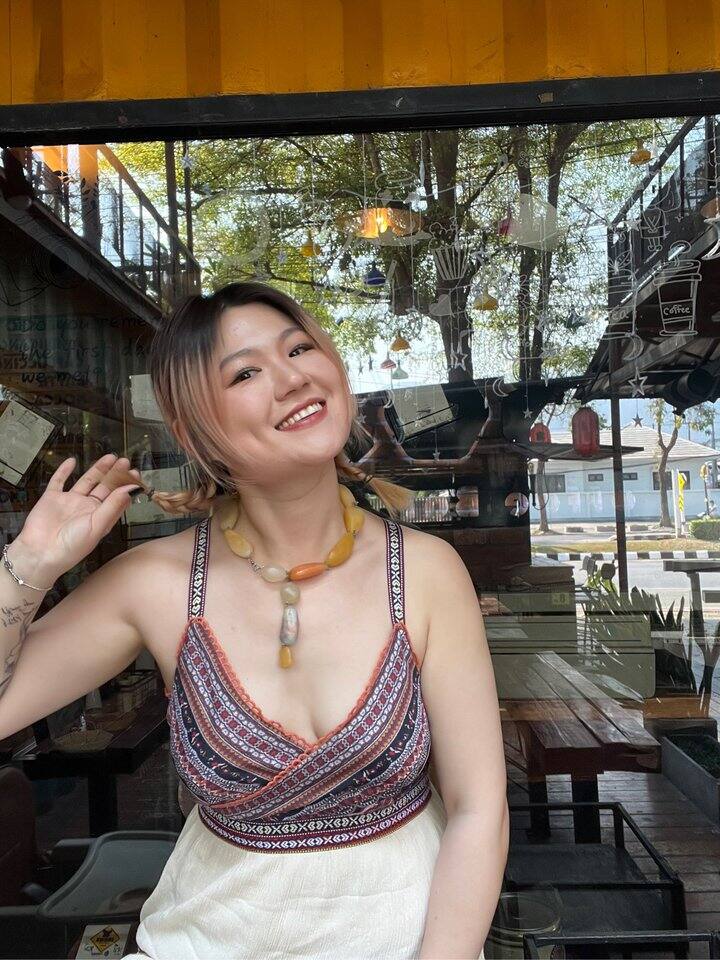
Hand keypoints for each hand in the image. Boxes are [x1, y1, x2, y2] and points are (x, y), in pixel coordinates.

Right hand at [13, 455, 142, 581]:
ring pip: (86, 481)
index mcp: (100, 517)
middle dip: (115, 474)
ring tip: (110, 457)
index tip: (135, 474)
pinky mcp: (52, 498)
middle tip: (124, 461)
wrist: (41, 552)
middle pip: (104, 487)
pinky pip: (58, 481)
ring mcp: (69, 502)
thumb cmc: (72, 545)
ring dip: (98, 469)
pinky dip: (64, 471)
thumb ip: (113, 505)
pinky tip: (72, 461)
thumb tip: (131, 489)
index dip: (126, 485)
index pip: (117, 498)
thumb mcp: (98, 524)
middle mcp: (86, 508)